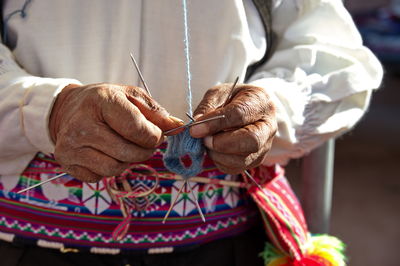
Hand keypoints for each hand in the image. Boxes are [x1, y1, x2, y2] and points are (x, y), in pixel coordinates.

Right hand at [49, 83, 182, 182]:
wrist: (67, 109)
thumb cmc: (105, 102)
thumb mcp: (130, 96)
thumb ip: (155, 112)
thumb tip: (178, 126)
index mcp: (101, 100)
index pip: (136, 129)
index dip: (154, 136)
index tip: (156, 135)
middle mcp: (81, 124)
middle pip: (128, 152)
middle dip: (144, 151)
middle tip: (144, 144)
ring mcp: (70, 145)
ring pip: (115, 168)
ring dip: (127, 161)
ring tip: (124, 147)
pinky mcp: (66, 162)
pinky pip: (99, 176)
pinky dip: (109, 168)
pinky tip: (105, 153)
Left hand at [190, 83, 276, 173]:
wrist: (249, 108)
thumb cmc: (233, 98)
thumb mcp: (219, 93)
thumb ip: (207, 108)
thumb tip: (196, 127)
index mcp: (260, 101)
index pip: (240, 114)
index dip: (215, 124)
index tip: (195, 129)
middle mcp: (268, 126)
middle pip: (251, 141)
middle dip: (221, 143)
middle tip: (204, 139)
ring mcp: (265, 145)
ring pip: (243, 159)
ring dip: (218, 154)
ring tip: (207, 143)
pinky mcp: (256, 160)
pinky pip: (236, 168)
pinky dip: (220, 161)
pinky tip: (215, 150)